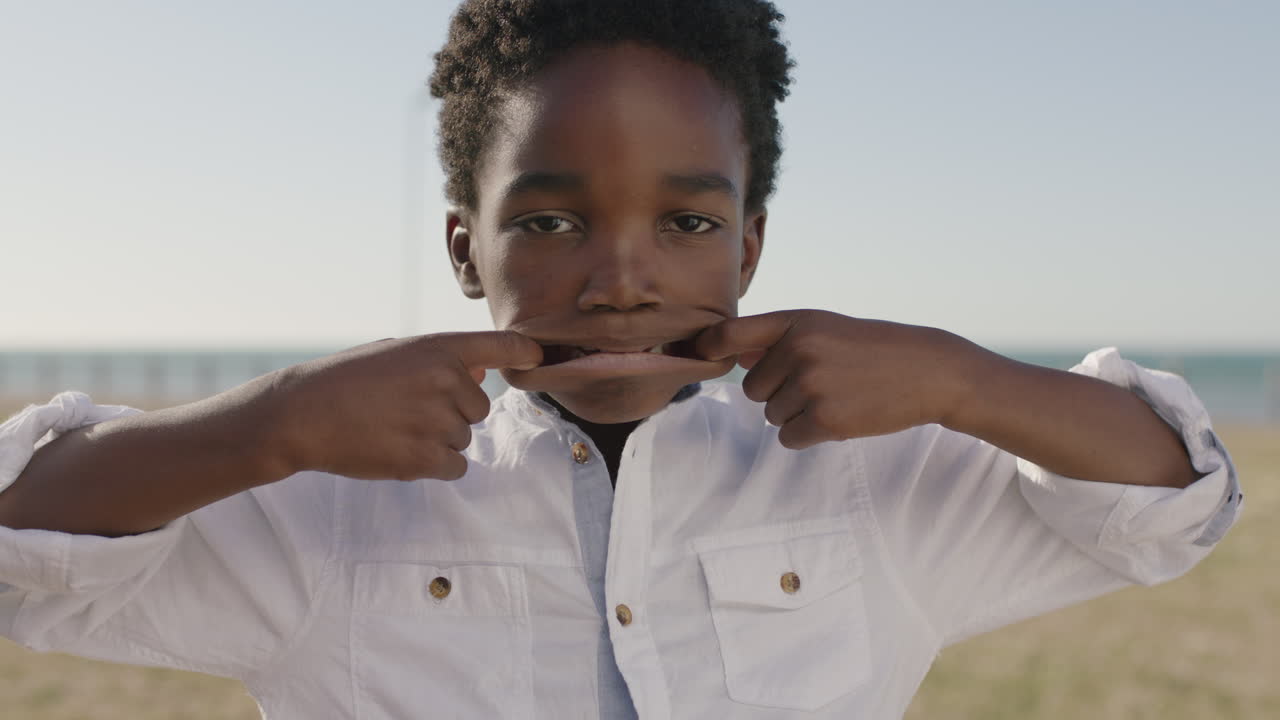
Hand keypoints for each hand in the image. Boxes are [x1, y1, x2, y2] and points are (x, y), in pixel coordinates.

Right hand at [264, 332, 541, 480]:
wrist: (302, 414)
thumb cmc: (347, 380)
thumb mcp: (395, 355)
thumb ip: (442, 363)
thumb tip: (484, 373)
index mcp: (438, 349)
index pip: (501, 346)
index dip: (525, 351)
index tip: (539, 356)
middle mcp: (444, 380)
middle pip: (479, 408)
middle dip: (453, 413)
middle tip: (408, 410)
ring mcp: (436, 420)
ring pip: (464, 438)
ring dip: (439, 439)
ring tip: (395, 428)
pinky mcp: (424, 458)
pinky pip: (456, 466)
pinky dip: (436, 465)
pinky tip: (402, 452)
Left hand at [695, 310, 979, 448]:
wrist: (927, 372)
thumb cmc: (872, 350)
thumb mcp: (826, 328)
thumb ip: (779, 339)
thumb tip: (731, 352)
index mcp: (798, 322)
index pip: (732, 333)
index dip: (707, 346)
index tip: (692, 352)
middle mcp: (799, 349)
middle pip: (753, 389)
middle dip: (779, 392)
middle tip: (821, 383)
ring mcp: (811, 385)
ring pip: (772, 415)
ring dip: (797, 414)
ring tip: (836, 397)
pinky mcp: (824, 419)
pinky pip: (789, 437)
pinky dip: (808, 435)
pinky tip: (839, 417)